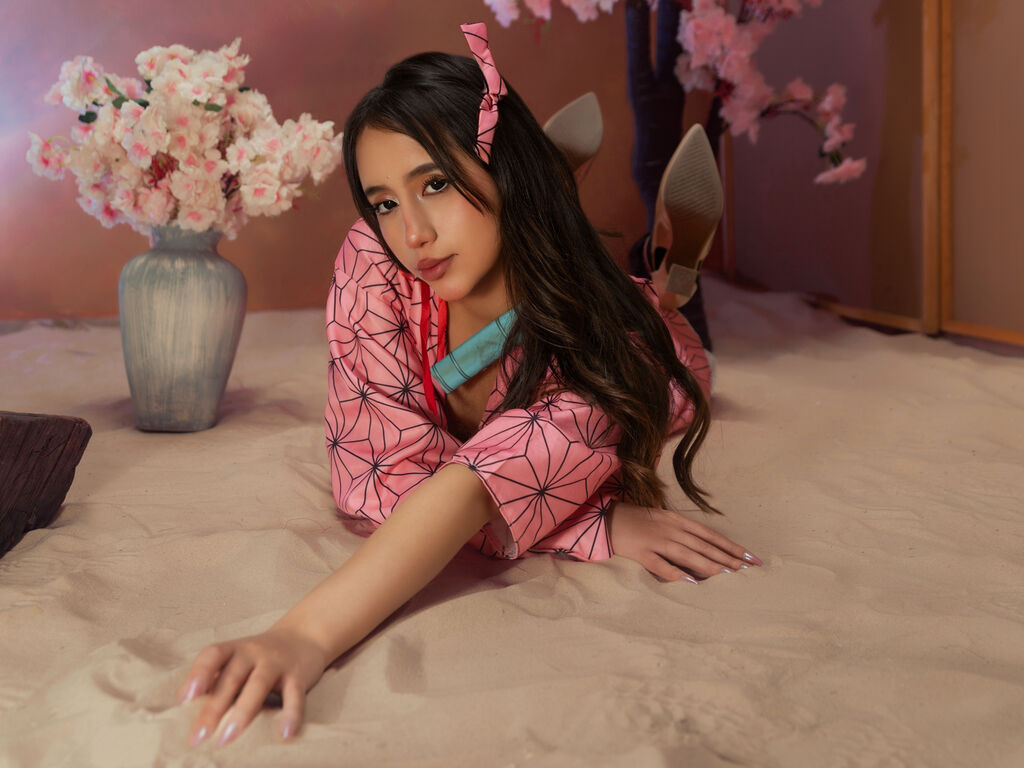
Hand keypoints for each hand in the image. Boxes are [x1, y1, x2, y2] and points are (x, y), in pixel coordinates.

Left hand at [177, 625, 329, 747]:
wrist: (305, 635)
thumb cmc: (260, 656)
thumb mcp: (238, 658)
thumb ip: (215, 676)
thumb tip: (181, 701)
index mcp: (235, 648)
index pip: (213, 655)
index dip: (199, 674)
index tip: (185, 698)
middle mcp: (254, 652)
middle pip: (231, 678)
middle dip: (213, 708)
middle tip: (198, 737)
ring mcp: (277, 663)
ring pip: (258, 685)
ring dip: (242, 712)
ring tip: (227, 738)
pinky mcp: (299, 675)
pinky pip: (295, 696)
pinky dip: (291, 714)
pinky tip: (285, 734)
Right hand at [607, 502, 762, 582]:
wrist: (605, 518)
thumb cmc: (635, 520)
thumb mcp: (662, 518)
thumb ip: (681, 530)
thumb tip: (704, 545)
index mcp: (676, 520)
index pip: (710, 535)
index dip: (730, 546)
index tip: (750, 556)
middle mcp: (670, 529)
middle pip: (703, 545)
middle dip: (727, 557)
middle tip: (748, 569)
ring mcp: (656, 540)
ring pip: (688, 554)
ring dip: (709, 565)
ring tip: (729, 575)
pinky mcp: (641, 552)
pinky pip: (661, 565)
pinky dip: (677, 574)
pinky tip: (691, 582)